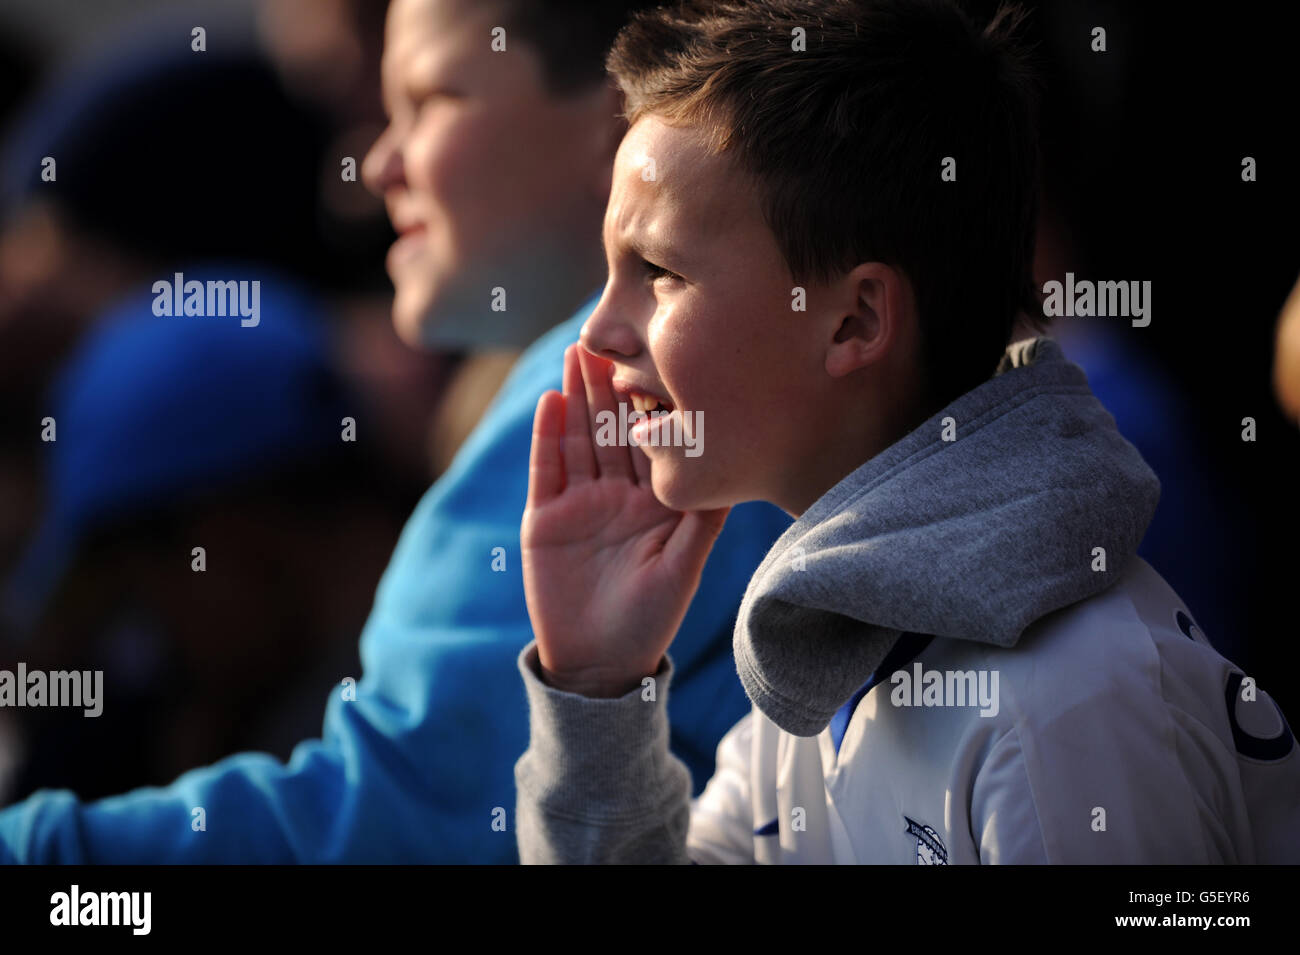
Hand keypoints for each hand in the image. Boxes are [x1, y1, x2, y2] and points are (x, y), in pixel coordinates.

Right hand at [521, 344, 728, 697]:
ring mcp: (579, 503)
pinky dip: (547, 437)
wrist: (600, 662)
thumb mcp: (684, 566)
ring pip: (578, 438)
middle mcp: (616, 494)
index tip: (657, 356)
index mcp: (653, 500)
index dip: (651, 401)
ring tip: (577, 352)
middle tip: (609, 335)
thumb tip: (734, 471)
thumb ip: (703, 519)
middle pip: (610, 428)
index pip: (650, 440)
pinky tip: (551, 402)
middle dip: (608, 383)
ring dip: (577, 396)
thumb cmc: (650, 618)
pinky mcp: (545, 518)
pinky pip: (547, 471)